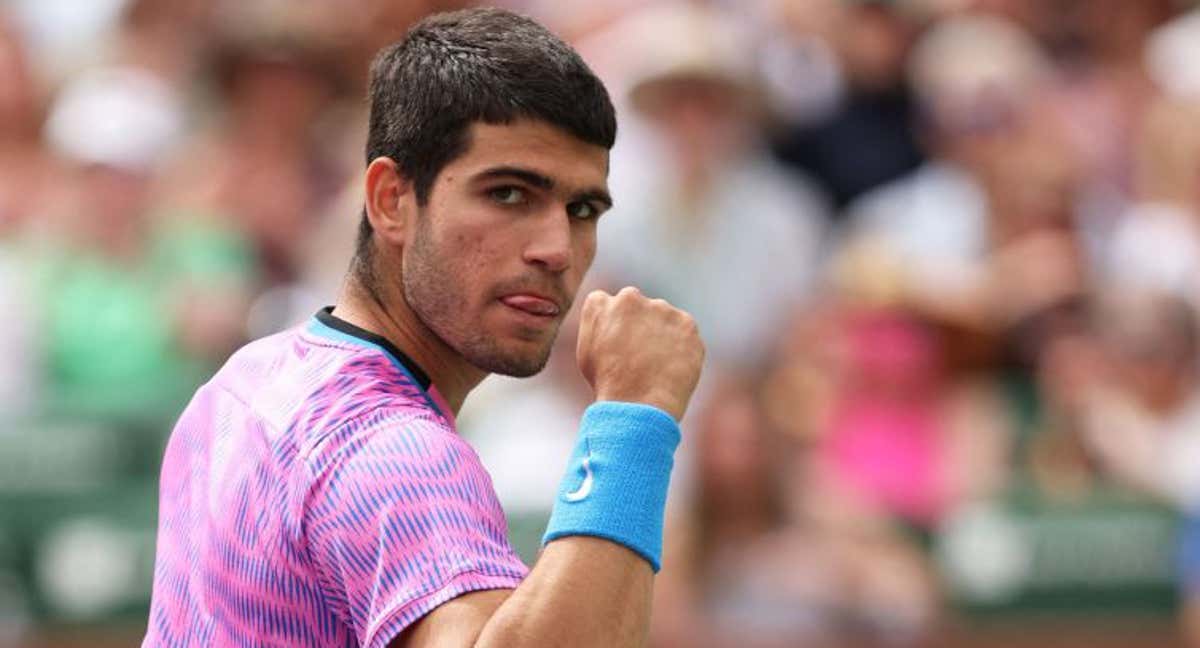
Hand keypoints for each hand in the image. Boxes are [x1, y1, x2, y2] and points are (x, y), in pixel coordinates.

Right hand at [576, 287, 704, 420]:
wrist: (638, 405)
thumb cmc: (608, 384)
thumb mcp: (586, 352)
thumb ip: (597, 324)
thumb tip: (609, 316)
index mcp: (600, 303)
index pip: (610, 304)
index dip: (616, 326)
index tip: (619, 345)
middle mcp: (630, 298)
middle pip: (639, 307)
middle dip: (641, 325)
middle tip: (640, 356)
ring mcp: (661, 309)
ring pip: (664, 318)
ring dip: (662, 334)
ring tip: (656, 366)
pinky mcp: (686, 324)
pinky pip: (685, 332)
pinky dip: (682, 347)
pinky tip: (671, 367)